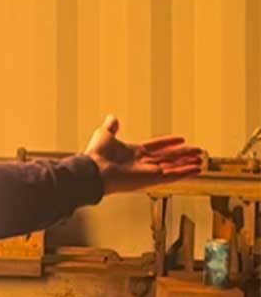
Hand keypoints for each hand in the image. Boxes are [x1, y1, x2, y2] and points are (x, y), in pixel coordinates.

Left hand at [84, 115, 203, 195]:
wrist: (95, 170)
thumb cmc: (97, 155)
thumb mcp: (105, 134)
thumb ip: (111, 127)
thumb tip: (112, 117)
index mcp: (133, 152)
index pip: (156, 146)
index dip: (168, 142)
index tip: (180, 139)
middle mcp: (143, 162)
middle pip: (169, 157)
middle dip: (184, 154)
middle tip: (198, 151)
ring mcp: (149, 171)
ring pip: (174, 166)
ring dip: (188, 162)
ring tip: (201, 159)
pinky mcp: (153, 178)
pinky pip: (174, 175)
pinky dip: (186, 172)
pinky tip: (197, 169)